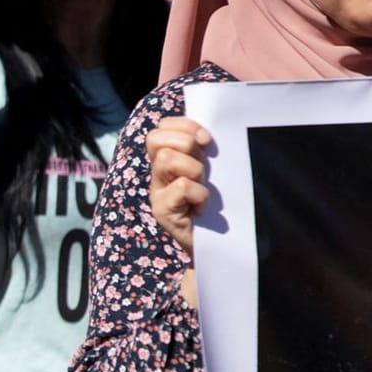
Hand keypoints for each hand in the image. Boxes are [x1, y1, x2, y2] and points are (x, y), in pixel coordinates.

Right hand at [147, 116, 211, 253]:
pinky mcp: (162, 210)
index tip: (207, 140)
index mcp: (166, 159)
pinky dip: (199, 195)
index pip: (160, 127)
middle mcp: (156, 173)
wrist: (215, 245)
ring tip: (202, 186)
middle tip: (203, 165)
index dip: (184, 126)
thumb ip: (202, 151)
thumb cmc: (216, 207)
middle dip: (186, 144)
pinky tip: (202, 208)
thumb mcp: (210, 172)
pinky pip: (181, 186)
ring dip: (194, 170)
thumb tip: (208, 131)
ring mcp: (156, 192)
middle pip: (155, 138)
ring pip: (167, 159)